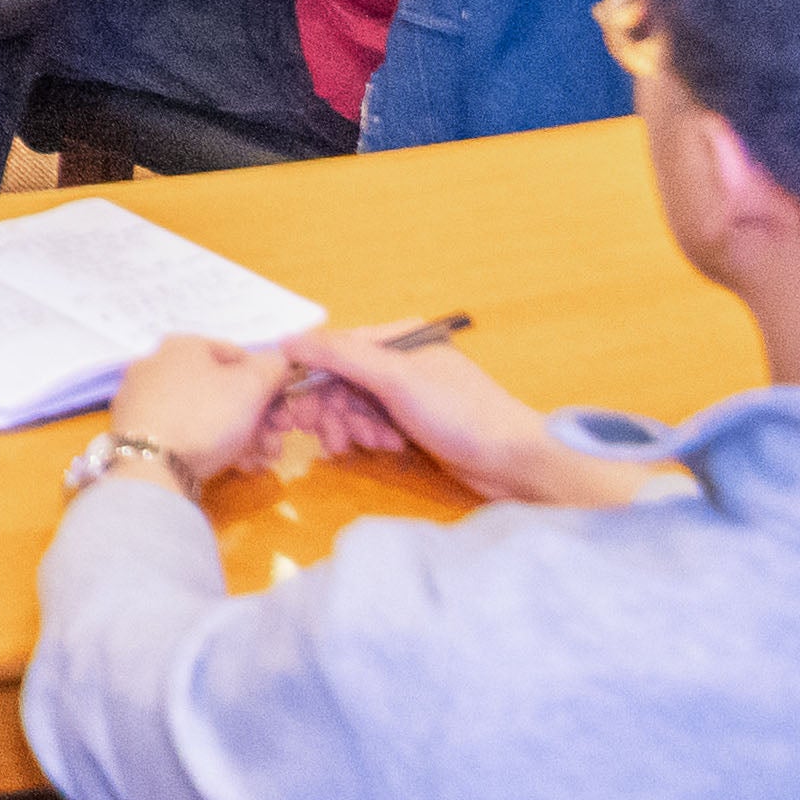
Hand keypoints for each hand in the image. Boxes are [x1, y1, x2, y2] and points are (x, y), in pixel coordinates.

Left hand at [109, 334, 297, 483]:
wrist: (149, 467)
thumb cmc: (205, 416)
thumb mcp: (251, 386)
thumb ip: (272, 367)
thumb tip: (277, 361)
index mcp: (182, 346)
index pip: (237, 356)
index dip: (267, 382)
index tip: (282, 410)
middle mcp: (158, 367)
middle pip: (223, 391)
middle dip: (258, 420)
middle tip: (275, 443)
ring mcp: (144, 401)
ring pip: (207, 416)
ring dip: (243, 438)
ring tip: (262, 461)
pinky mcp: (138, 434)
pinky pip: (185, 434)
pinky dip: (214, 448)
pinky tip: (238, 467)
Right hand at [282, 326, 621, 505]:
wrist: (511, 462)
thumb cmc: (459, 413)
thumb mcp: (397, 380)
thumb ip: (341, 356)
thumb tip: (287, 340)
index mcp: (399, 338)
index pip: (336, 348)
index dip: (311, 378)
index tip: (297, 410)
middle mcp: (400, 360)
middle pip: (340, 380)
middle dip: (336, 410)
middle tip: (336, 437)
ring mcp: (407, 393)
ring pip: (352, 406)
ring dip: (354, 427)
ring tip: (376, 443)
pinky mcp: (412, 423)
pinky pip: (370, 425)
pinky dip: (371, 438)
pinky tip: (389, 448)